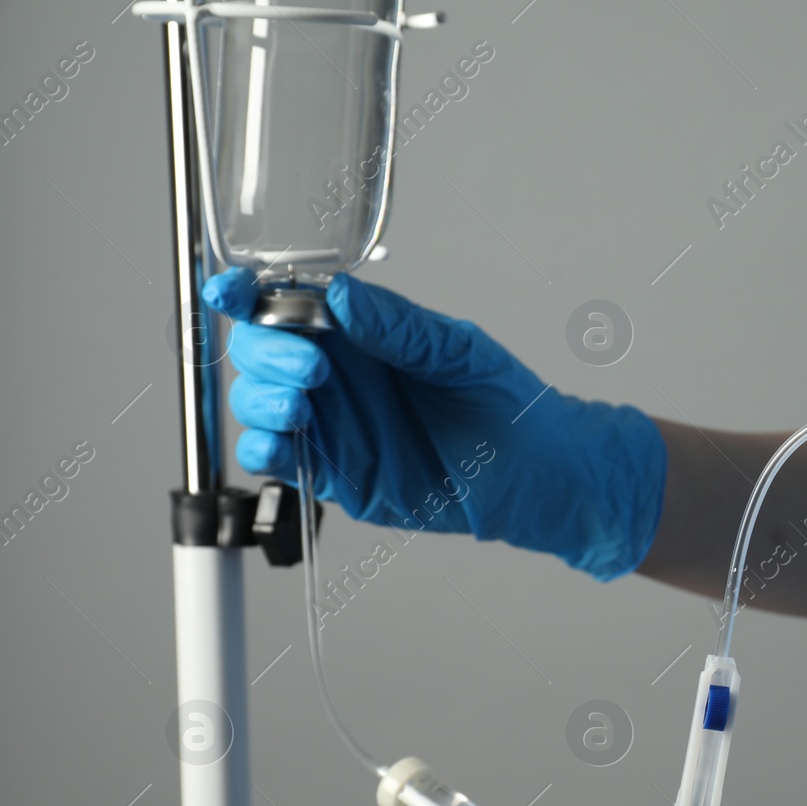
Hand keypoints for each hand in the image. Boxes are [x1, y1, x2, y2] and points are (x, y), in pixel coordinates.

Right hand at [203, 268, 665, 579]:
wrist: (534, 470)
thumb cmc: (504, 402)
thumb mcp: (457, 350)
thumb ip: (397, 326)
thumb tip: (340, 296)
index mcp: (359, 332)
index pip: (287, 304)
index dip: (248, 293)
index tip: (231, 290)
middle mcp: (337, 375)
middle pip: (260, 350)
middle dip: (267, 350)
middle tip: (313, 364)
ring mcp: (333, 423)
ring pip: (259, 403)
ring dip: (262, 398)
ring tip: (302, 403)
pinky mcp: (338, 473)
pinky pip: (279, 460)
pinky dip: (263, 449)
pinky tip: (280, 441)